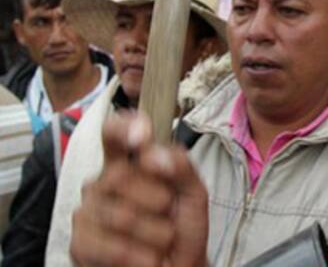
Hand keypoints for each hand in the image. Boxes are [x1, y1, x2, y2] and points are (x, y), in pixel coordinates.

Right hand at [69, 112, 208, 266]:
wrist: (181, 266)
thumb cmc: (183, 228)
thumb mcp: (194, 192)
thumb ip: (181, 165)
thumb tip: (153, 152)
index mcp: (127, 164)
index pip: (113, 134)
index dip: (122, 128)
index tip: (142, 135)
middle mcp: (101, 184)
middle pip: (123, 178)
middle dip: (159, 201)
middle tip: (167, 214)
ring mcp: (87, 214)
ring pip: (122, 216)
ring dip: (156, 233)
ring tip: (161, 240)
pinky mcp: (80, 245)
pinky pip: (113, 247)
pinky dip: (141, 257)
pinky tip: (147, 258)